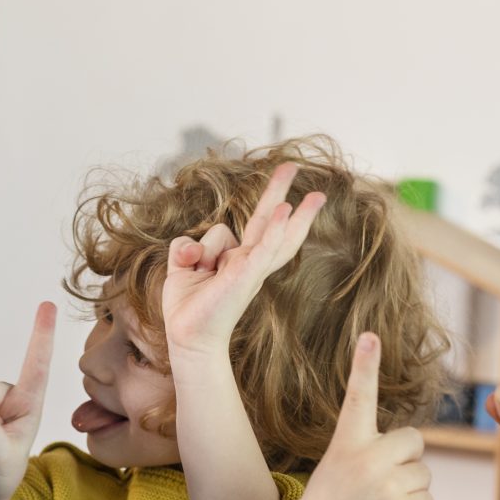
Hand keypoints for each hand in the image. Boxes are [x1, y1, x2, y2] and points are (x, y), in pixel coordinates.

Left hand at [161, 163, 325, 360]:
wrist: (188, 335)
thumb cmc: (188, 306)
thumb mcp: (181, 266)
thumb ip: (187, 247)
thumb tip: (193, 247)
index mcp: (238, 258)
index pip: (256, 224)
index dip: (269, 201)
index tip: (285, 184)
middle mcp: (249, 261)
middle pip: (269, 220)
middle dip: (280, 190)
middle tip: (293, 164)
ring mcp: (250, 267)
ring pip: (272, 233)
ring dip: (295, 213)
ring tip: (317, 195)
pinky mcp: (246, 275)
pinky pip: (263, 247)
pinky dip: (276, 229)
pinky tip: (286, 211)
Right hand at [281, 332, 430, 499]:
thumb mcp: (333, 474)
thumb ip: (365, 454)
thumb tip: (412, 449)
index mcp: (344, 446)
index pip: (357, 397)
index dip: (365, 365)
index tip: (370, 335)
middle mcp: (367, 458)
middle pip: (414, 440)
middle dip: (407, 459)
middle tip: (380, 484)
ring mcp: (388, 484)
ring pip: (423, 473)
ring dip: (409, 489)